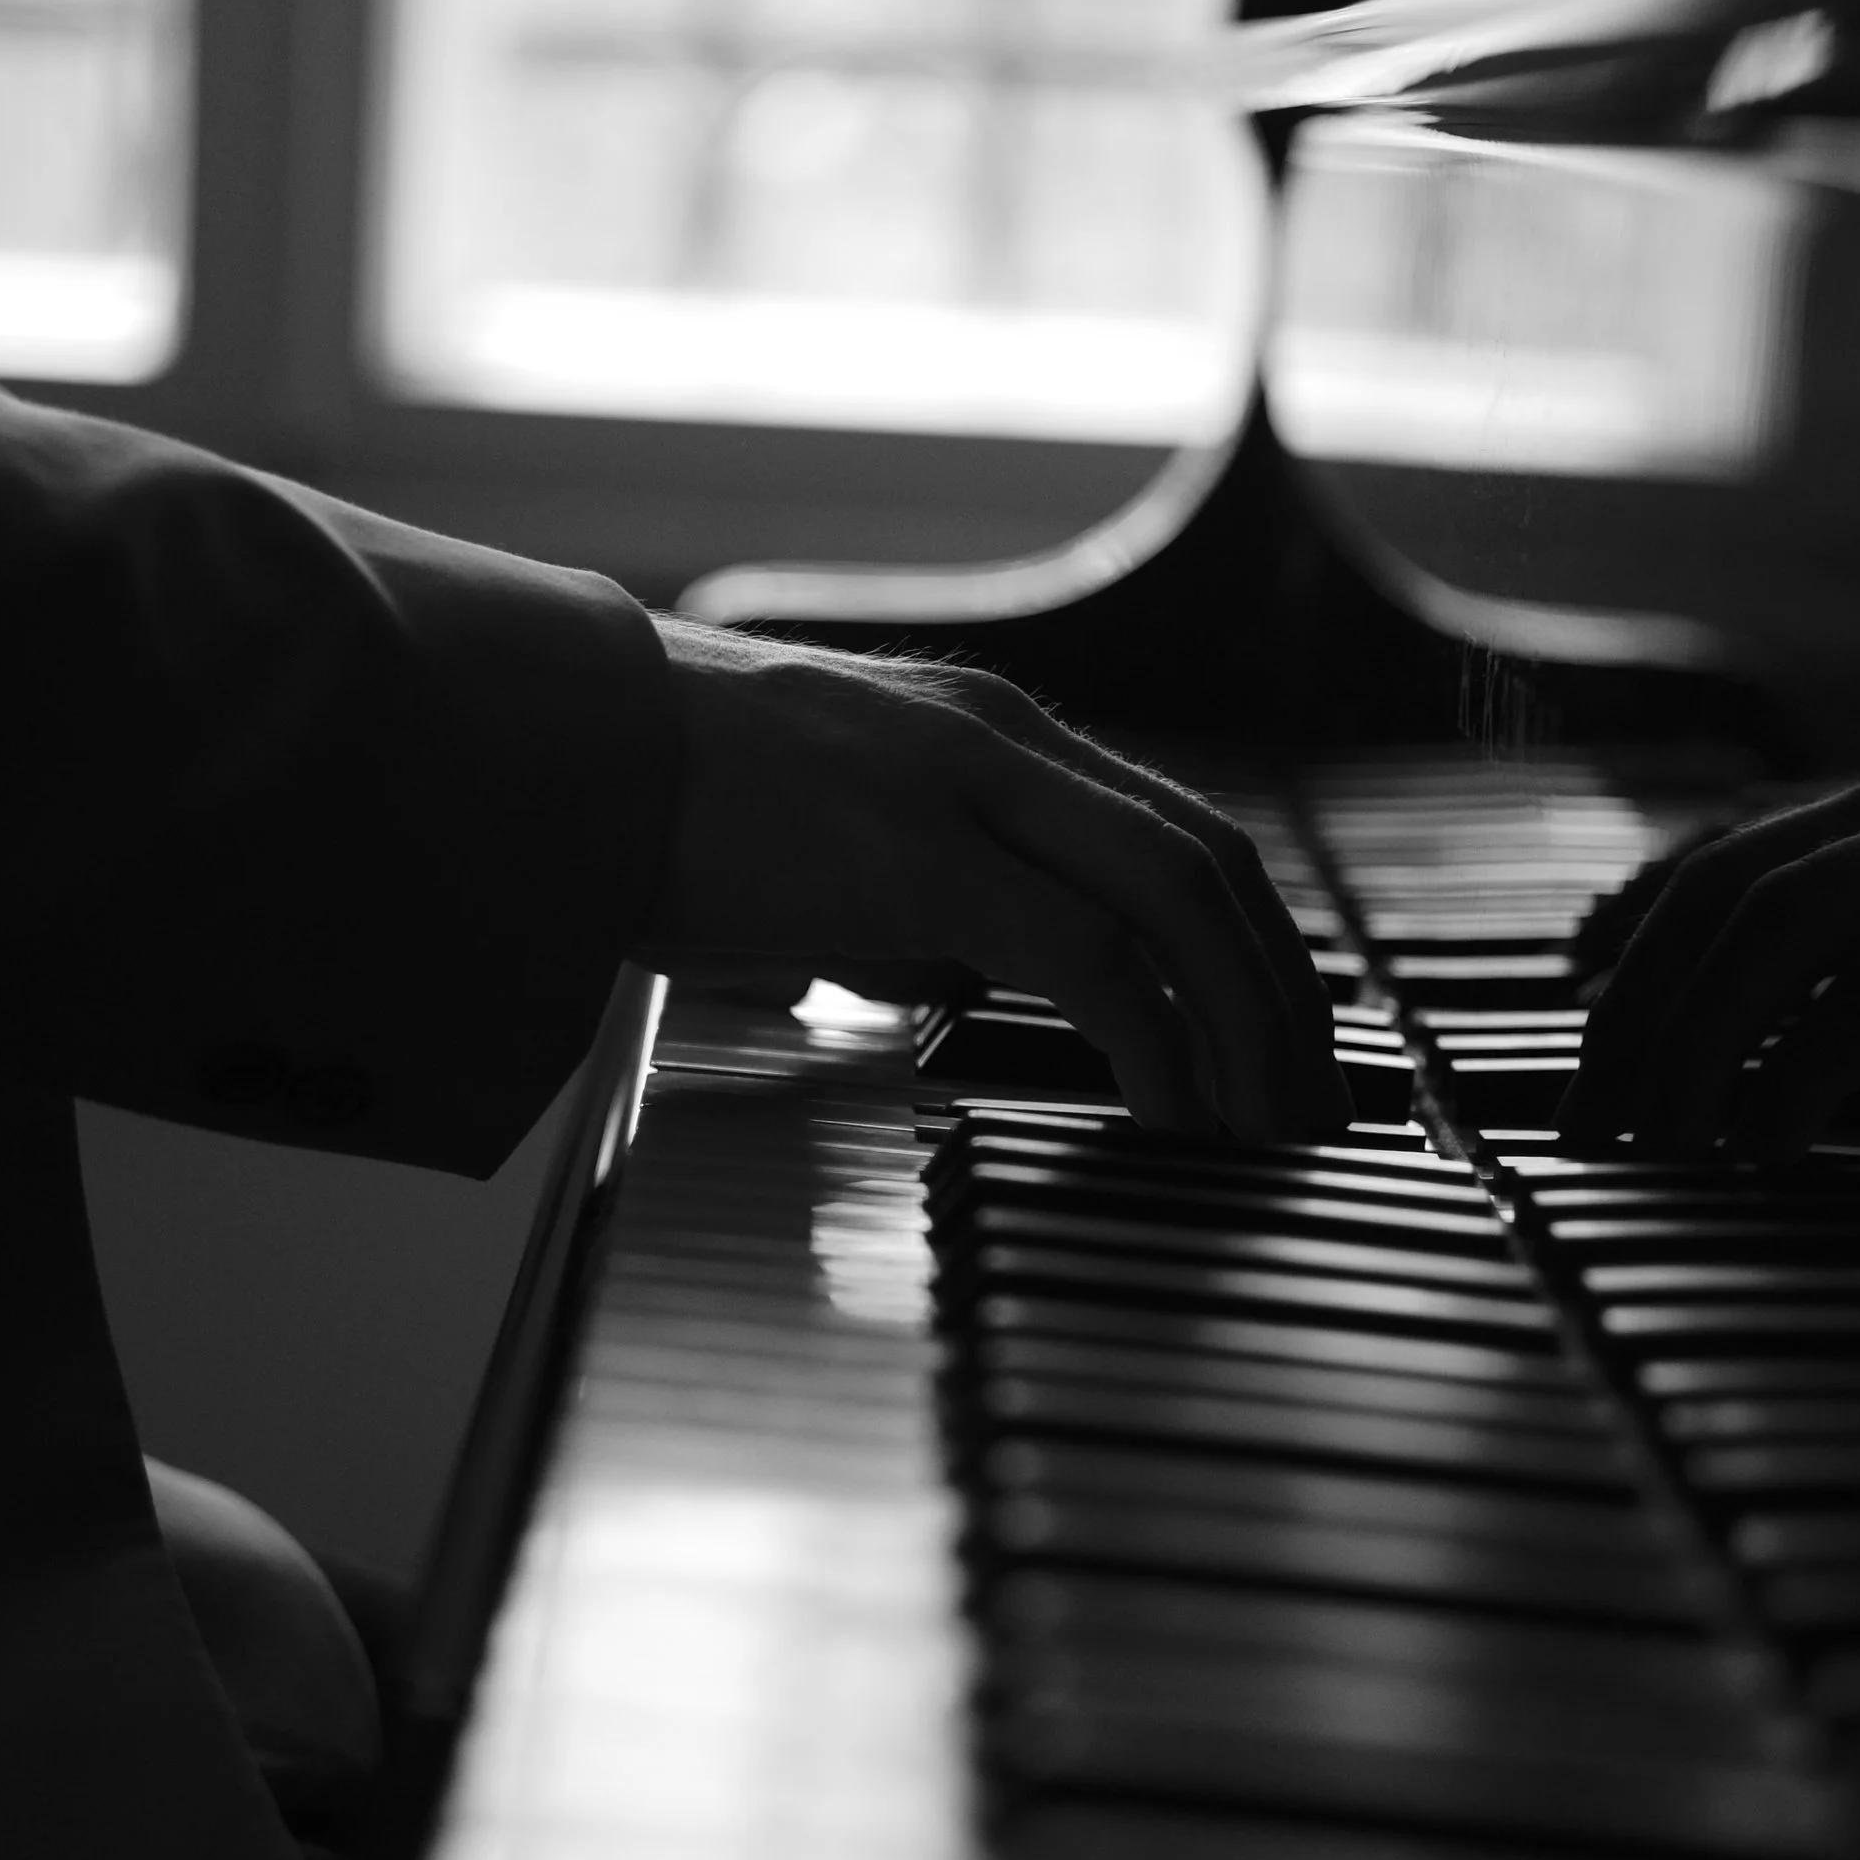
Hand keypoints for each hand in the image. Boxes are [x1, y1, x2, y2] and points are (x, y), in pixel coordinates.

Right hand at [646, 620, 1348, 1142]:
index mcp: (988, 734)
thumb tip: (962, 981)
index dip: (1261, 941)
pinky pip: (1091, 958)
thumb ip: (911, 902)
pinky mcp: (916, 852)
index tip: (1291, 1039)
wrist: (539, 751)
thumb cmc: (650, 809)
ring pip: (1184, 897)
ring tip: (1267, 1125)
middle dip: (1290, 993)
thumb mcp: (820, 846)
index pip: (1181, 831)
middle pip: (1217, 862)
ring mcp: (964, 784)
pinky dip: (1158, 1041)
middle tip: (1320, 1103)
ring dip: (1249, 1022)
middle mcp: (1001, 740)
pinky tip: (1172, 1112)